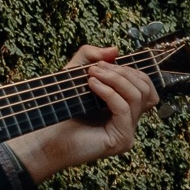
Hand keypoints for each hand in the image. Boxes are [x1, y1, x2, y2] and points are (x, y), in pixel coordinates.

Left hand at [9, 43, 160, 183]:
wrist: (43, 138)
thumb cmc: (57, 111)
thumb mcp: (73, 74)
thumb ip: (91, 57)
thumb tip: (115, 49)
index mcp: (124, 108)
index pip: (144, 85)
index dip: (128, 70)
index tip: (101, 64)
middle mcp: (130, 121)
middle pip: (146, 89)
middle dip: (123, 73)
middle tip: (96, 68)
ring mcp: (128, 132)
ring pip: (138, 97)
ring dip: (116, 79)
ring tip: (92, 74)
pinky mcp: (121, 140)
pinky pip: (123, 109)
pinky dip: (109, 92)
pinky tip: (91, 85)